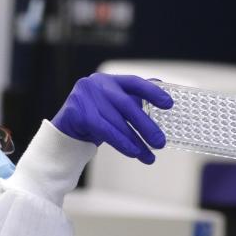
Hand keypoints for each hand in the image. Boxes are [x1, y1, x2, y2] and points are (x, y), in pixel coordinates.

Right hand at [52, 73, 172, 163]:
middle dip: (146, 125)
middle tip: (161, 143)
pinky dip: (120, 142)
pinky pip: (103, 130)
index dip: (152, 92)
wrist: (66, 131)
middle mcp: (97, 84)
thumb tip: (165, 91)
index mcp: (110, 80)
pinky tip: (133, 152)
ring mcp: (85, 96)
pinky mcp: (76, 112)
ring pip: (116, 121)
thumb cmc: (96, 117)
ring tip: (148, 155)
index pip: (134, 82)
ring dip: (134, 141)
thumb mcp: (115, 107)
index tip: (169, 104)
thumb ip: (135, 98)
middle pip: (126, 105)